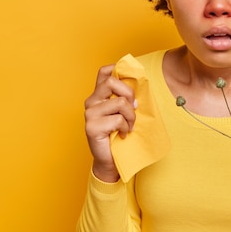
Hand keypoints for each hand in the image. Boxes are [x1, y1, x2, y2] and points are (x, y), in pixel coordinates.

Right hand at [83, 64, 136, 181]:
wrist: (111, 160)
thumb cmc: (120, 133)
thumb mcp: (125, 111)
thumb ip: (127, 96)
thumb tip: (140, 81)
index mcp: (99, 94)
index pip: (105, 71)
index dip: (119, 71)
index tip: (130, 87)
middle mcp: (91, 101)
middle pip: (112, 82)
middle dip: (129, 94)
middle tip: (134, 108)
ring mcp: (90, 113)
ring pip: (120, 102)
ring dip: (131, 116)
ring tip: (129, 126)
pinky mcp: (91, 127)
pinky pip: (118, 119)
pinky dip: (125, 128)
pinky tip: (122, 134)